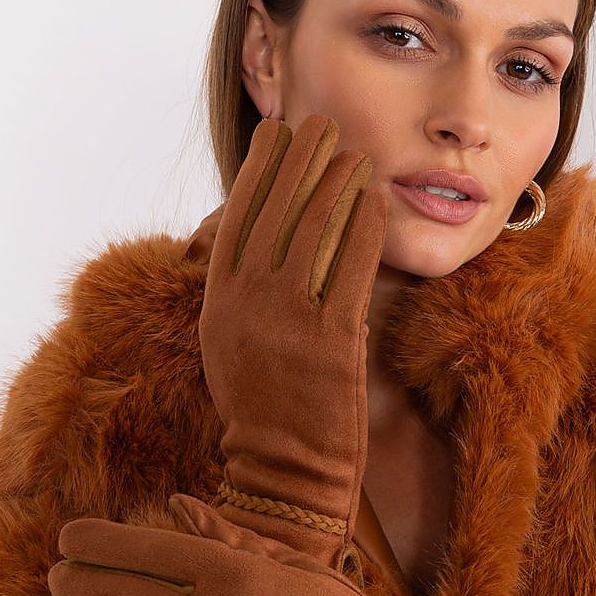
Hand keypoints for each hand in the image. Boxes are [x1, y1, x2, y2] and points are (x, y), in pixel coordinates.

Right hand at [195, 111, 386, 569]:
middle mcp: (247, 305)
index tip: (275, 133)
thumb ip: (242, 294)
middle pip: (275, 213)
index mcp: (220, 304)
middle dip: (299, 161)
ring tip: (353, 151)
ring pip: (312, 231)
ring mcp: (287, 322)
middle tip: (321, 123)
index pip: (237, 219)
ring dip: (336, 183)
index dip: (258, 171)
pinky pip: (349, 267)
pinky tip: (375, 199)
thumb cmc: (267, 411)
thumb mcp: (234, 345)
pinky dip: (363, 227)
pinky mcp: (330, 342)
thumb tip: (259, 242)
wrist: (284, 472)